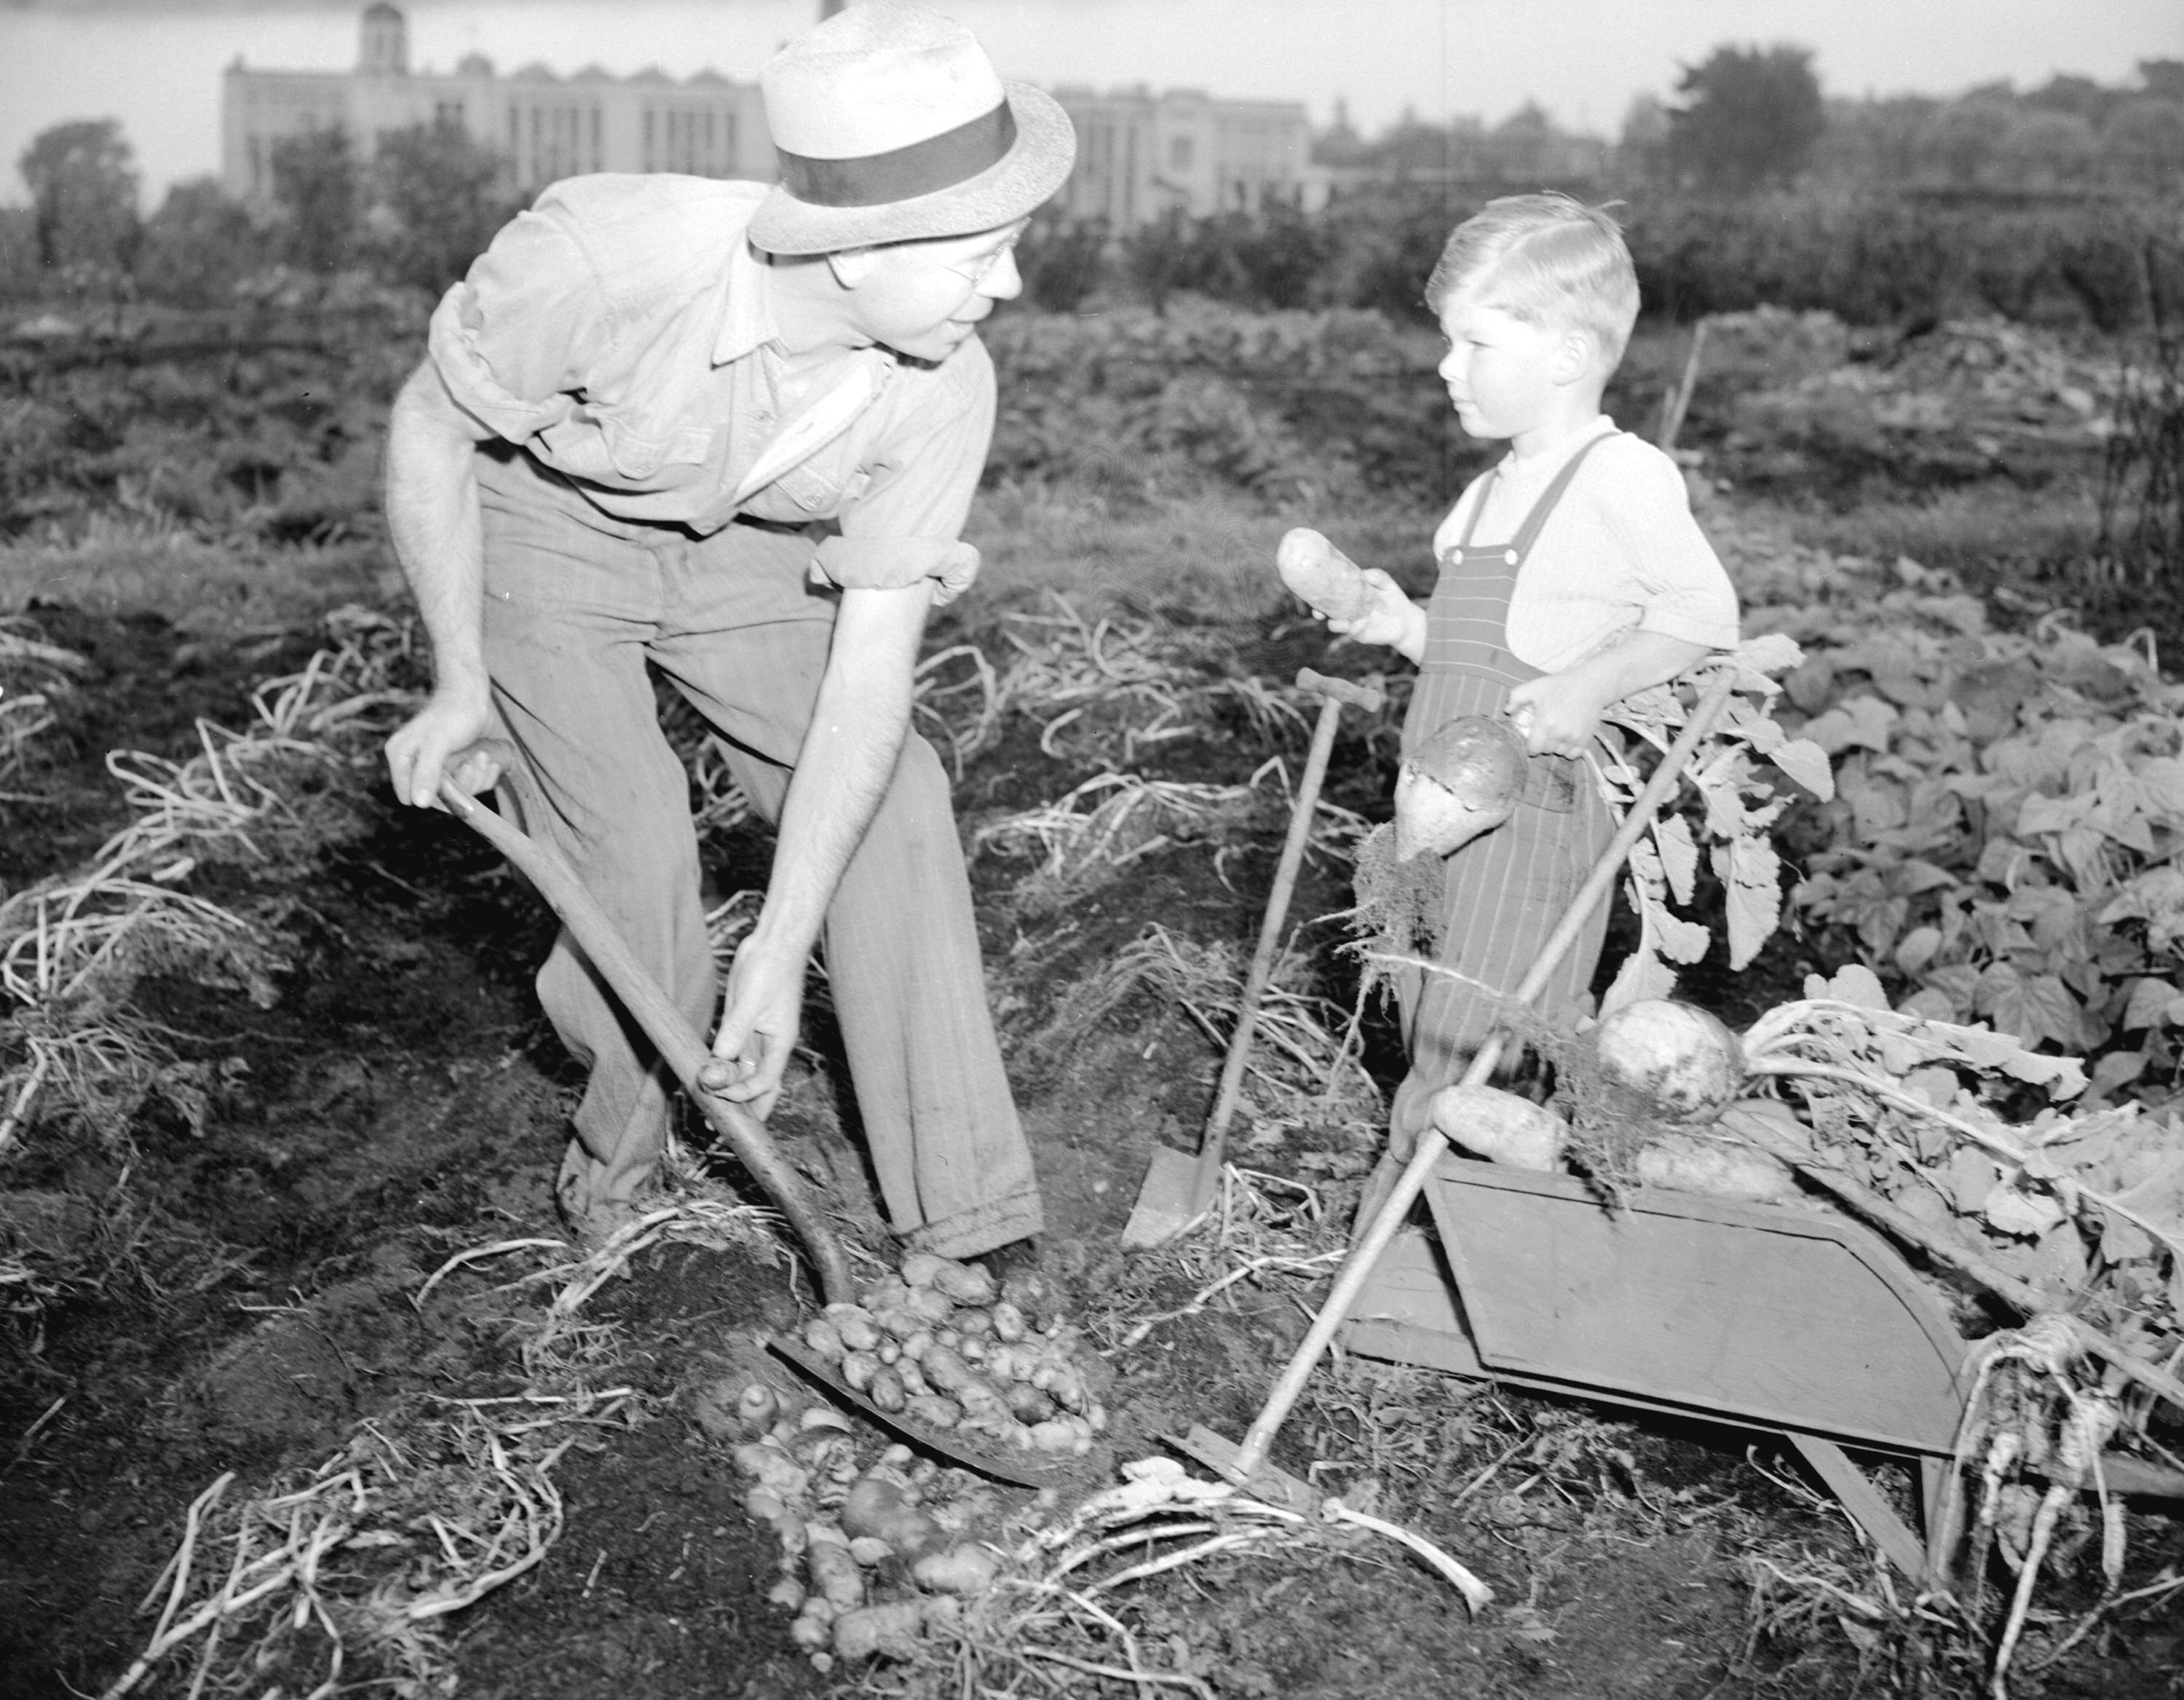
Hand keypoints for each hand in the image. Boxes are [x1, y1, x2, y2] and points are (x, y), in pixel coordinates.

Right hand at [384, 687, 499, 809]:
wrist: (473, 695)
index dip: (435, 796)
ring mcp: (438, 767)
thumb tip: (418, 803)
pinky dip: (483, 774)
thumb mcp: (438, 743)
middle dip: (463, 783)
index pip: (411, 796)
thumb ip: (427, 772)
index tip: (453, 780)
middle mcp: (416, 765)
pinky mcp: (456, 766)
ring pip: (460, 791)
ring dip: (476, 776)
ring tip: (481, 756)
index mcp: (401, 758)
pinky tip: (486, 758)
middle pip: (441, 797)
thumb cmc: (453, 714)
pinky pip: (472, 783)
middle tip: (471, 762)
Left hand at [698, 936, 804, 1119]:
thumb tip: (720, 1059)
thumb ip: (735, 1030)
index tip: (722, 1096)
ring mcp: (754, 1034)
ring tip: (707, 1108)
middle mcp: (769, 1044)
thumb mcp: (752, 1001)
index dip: (745, 1093)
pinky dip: (720, 1067)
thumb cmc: (771, 969)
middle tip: (720, 1127)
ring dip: (727, 1089)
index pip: (765, 1080)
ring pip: (742, 1071)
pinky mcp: (740, 1023)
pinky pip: (730, 1053)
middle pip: (759, 1085)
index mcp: (780, 1042)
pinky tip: (706, 1075)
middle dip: (743, 1107)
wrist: (772, 944)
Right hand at [1325, 569, 1425, 655]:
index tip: (1312, 590)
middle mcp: (1345, 610)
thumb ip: (1376, 576)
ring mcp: (1351, 622)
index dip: (1317, 593)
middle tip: (1318, 612)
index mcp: (1347, 595)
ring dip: (1335, 623)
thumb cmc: (1393, 598)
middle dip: (1317, 612)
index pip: (1327, 594)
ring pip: (1334, 625)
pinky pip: (1352, 631)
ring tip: (1342, 620)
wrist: (1406, 620)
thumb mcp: (1386, 583)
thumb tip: (1363, 574)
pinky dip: (1355, 626)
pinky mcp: (1359, 634)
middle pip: (1324, 612)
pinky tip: (1363, 621)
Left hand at [1505, 671, 1610, 758]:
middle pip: (1546, 751)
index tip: (1533, 739)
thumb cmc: (1559, 685)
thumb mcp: (1534, 687)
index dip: (1531, 746)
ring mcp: (1574, 738)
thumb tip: (1506, 712)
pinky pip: (1572, 755)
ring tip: (1557, 732)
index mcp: (1545, 723)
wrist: (1589, 685)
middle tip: (1546, 731)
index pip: (1534, 748)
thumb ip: (1516, 698)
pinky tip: (1567, 738)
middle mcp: (1560, 733)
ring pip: (1559, 753)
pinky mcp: (1585, 739)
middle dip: (1543, 744)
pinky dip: (1569, 750)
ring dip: (1556, 746)